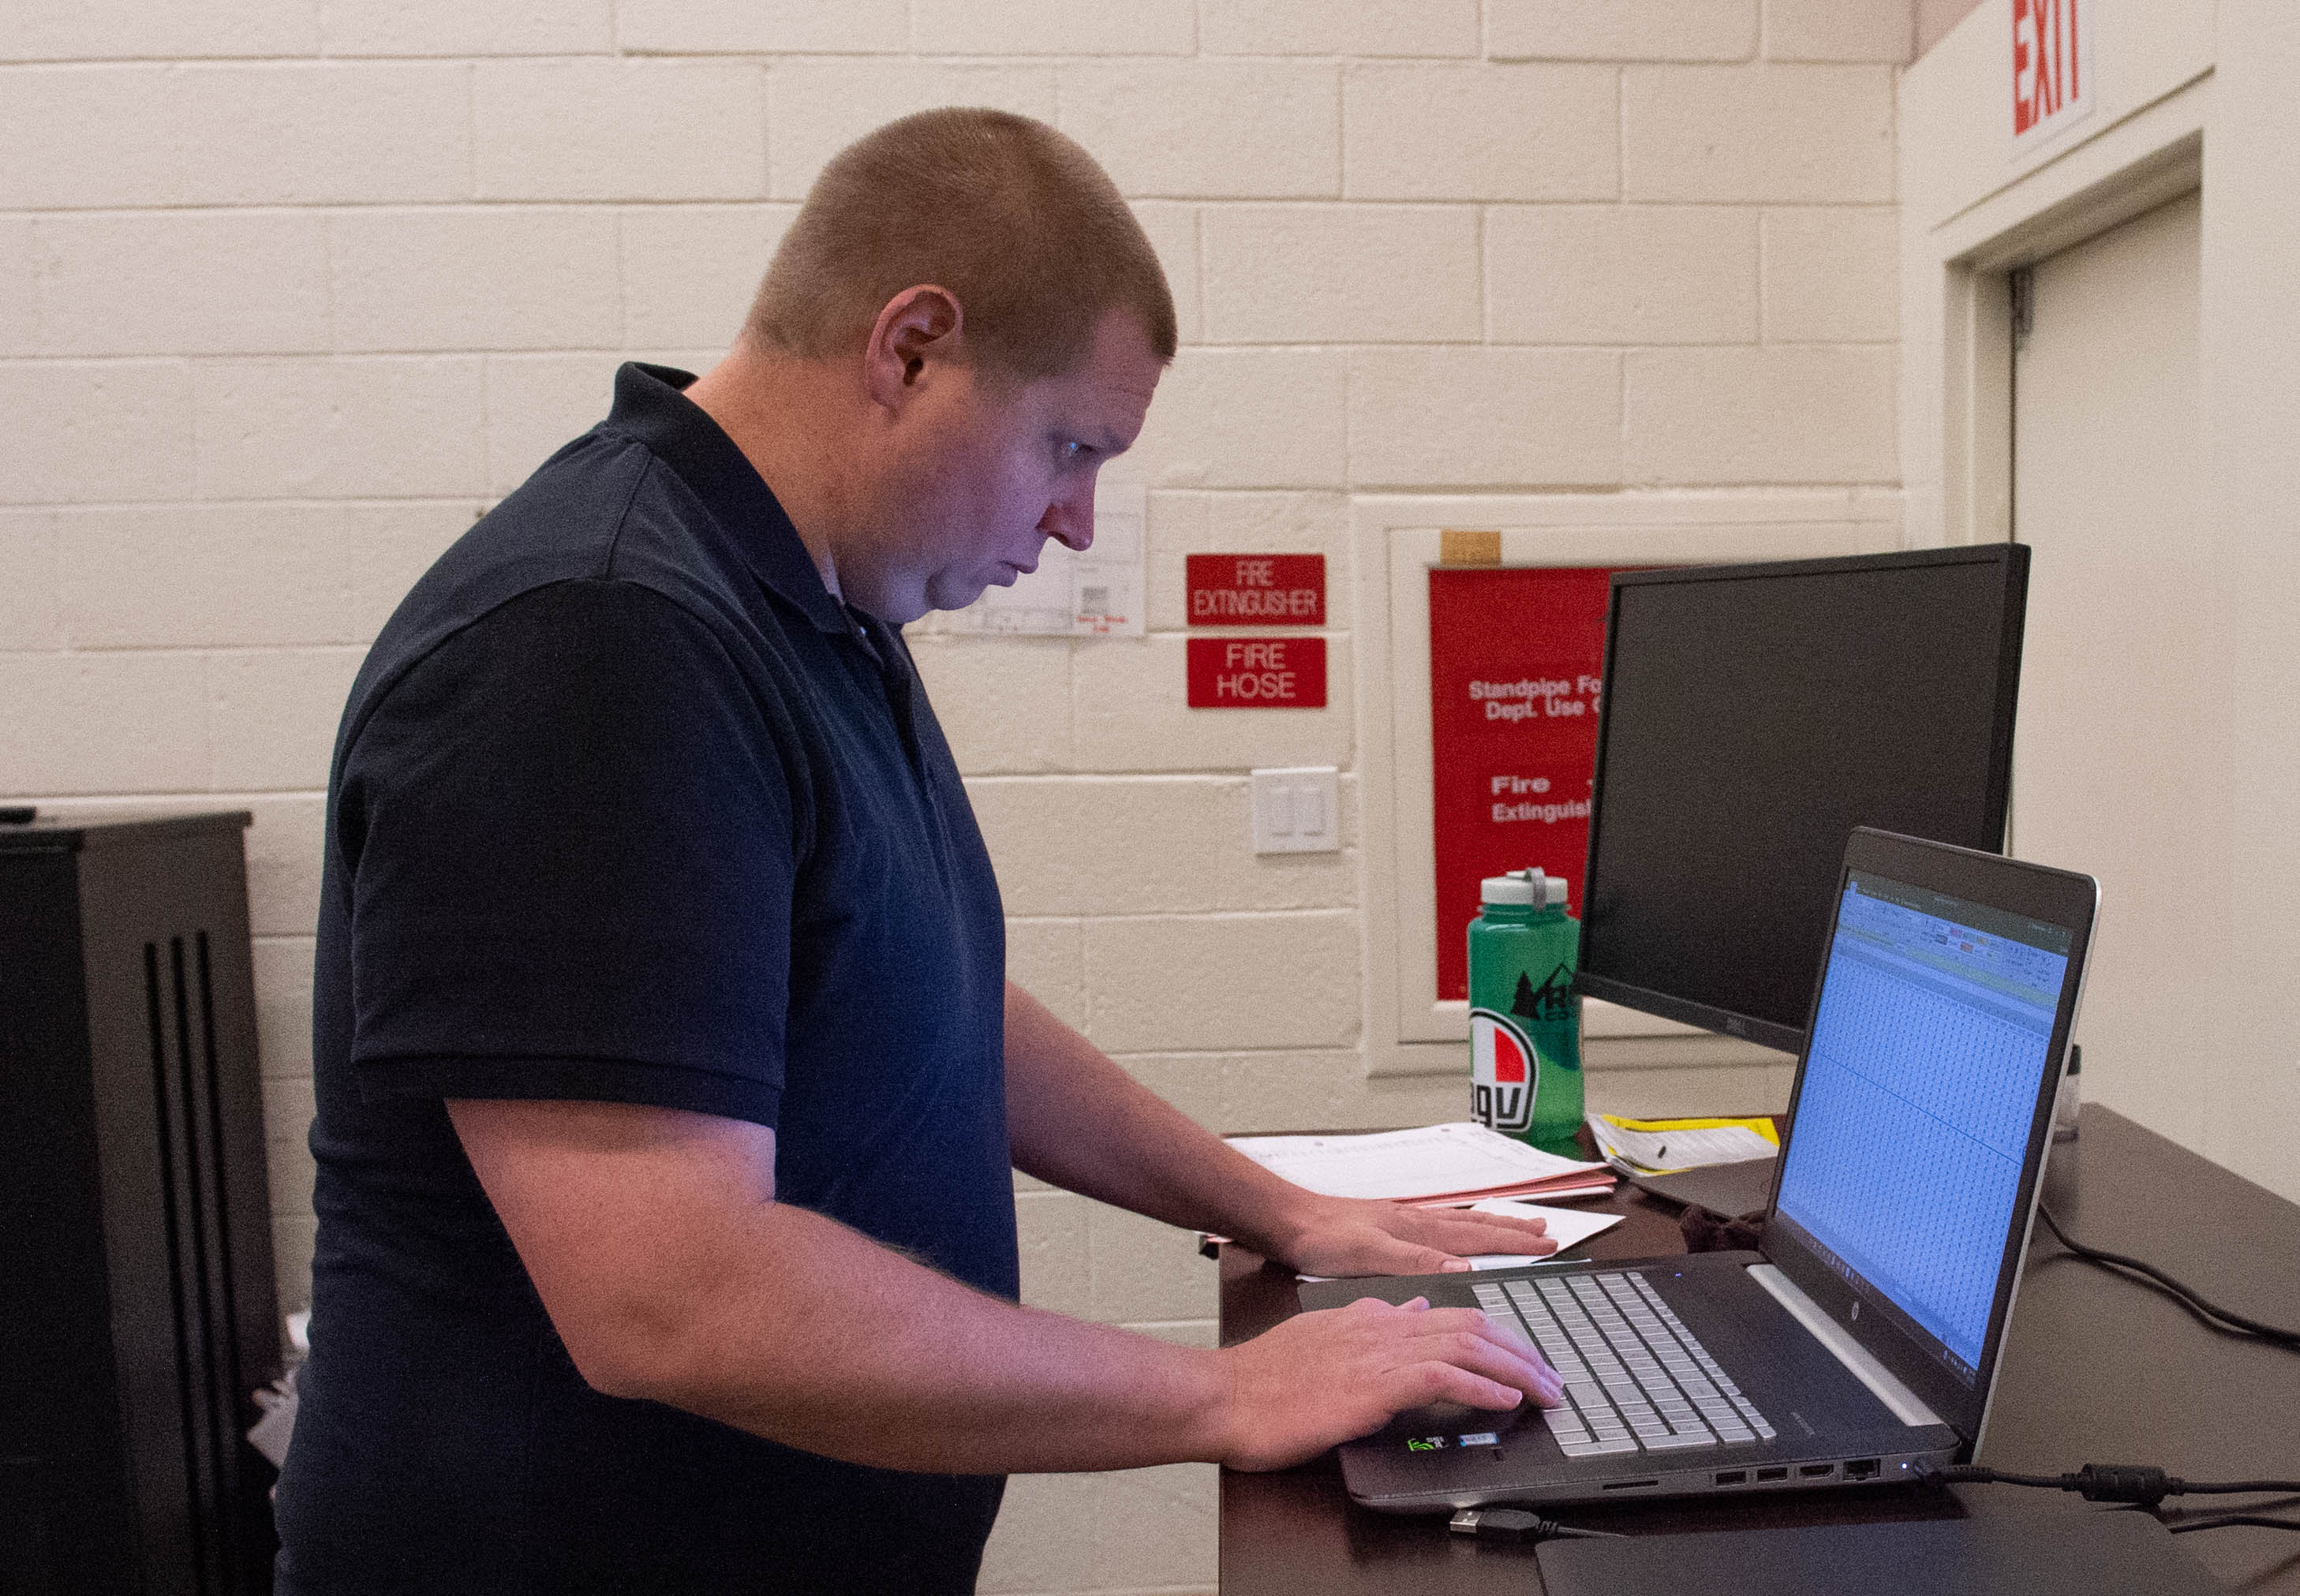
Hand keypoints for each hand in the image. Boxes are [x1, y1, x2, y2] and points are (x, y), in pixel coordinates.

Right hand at [1210, 1295, 1563, 1471]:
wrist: (1224, 1396)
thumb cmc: (1263, 1380)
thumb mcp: (1322, 1339)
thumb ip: (1368, 1322)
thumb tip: (1411, 1309)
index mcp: (1368, 1316)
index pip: (1448, 1313)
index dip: (1492, 1332)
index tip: (1519, 1354)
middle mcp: (1379, 1325)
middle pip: (1470, 1322)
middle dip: (1518, 1349)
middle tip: (1548, 1374)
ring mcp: (1377, 1351)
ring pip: (1466, 1343)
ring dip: (1514, 1367)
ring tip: (1543, 1387)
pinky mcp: (1373, 1383)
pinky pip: (1443, 1375)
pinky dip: (1482, 1385)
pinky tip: (1506, 1398)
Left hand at [1266, 1194, 1560, 1278]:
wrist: (1286, 1221)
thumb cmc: (1321, 1240)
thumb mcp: (1368, 1255)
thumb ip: (1416, 1260)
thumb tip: (1465, 1265)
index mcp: (1417, 1230)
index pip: (1478, 1235)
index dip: (1514, 1242)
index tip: (1548, 1244)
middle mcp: (1416, 1223)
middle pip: (1477, 1226)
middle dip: (1514, 1231)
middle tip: (1548, 1232)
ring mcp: (1403, 1223)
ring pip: (1460, 1223)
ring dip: (1492, 1227)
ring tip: (1518, 1227)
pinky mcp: (1388, 1227)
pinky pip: (1440, 1226)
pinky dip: (1462, 1229)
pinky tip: (1459, 1237)